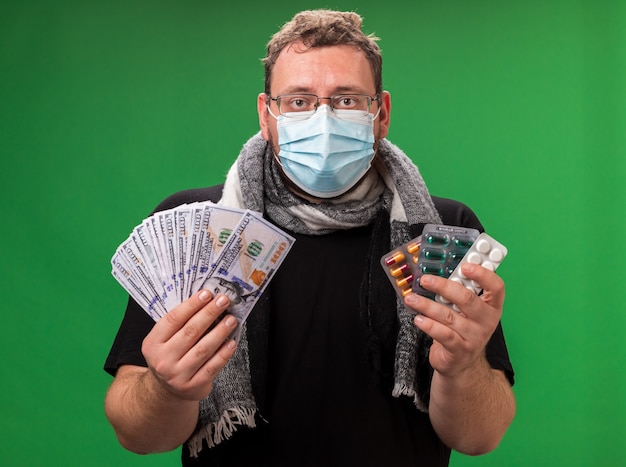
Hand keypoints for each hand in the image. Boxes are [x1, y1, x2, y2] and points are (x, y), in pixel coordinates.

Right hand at [141, 290, 238, 400]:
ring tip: (231, 320)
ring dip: (220, 332)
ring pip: (203, 349)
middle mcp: (163, 360)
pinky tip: (231, 342)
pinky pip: (212, 366)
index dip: (191, 305)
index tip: (207, 293)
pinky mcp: (193, 386)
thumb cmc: (170, 357)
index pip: (173, 319)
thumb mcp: (164, 340)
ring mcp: (178, 375)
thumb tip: (205, 300)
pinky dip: (224, 353)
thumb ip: (179, 323)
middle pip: (190, 332)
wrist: (167, 391)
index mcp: (153, 343)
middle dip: (209, 313)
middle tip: (223, 301)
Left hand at [404, 263, 504, 377]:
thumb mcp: (466, 311)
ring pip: (449, 316)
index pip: (496, 287)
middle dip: (443, 286)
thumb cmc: (461, 330)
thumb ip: (458, 292)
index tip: (465, 265)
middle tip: (425, 280)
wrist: (461, 364)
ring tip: (411, 298)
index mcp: (491, 306)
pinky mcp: (460, 350)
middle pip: (467, 298)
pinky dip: (429, 325)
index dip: (483, 274)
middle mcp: (486, 321)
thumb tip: (437, 271)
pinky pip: (443, 334)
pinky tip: (418, 319)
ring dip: (427, 305)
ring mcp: (474, 337)